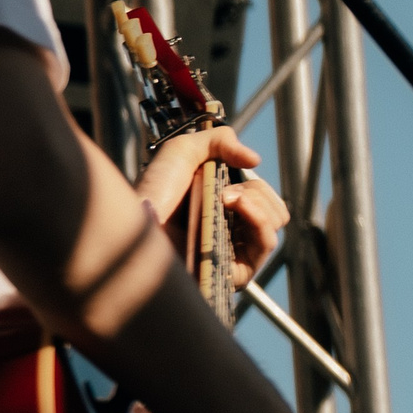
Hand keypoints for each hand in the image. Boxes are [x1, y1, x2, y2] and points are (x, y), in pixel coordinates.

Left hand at [138, 125, 287, 285]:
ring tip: (224, 197)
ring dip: (257, 201)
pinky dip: (259, 217)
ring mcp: (235, 253)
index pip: (263, 199)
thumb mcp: (184, 150)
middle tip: (222, 191)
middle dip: (256, 190)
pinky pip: (266, 244)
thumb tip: (255, 160)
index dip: (252, 183)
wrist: (137, 220)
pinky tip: (236, 204)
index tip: (224, 177)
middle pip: (275, 210)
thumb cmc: (154, 190)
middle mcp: (232, 233)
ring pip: (275, 223)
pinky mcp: (234, 271)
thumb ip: (220, 141)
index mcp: (224, 210)